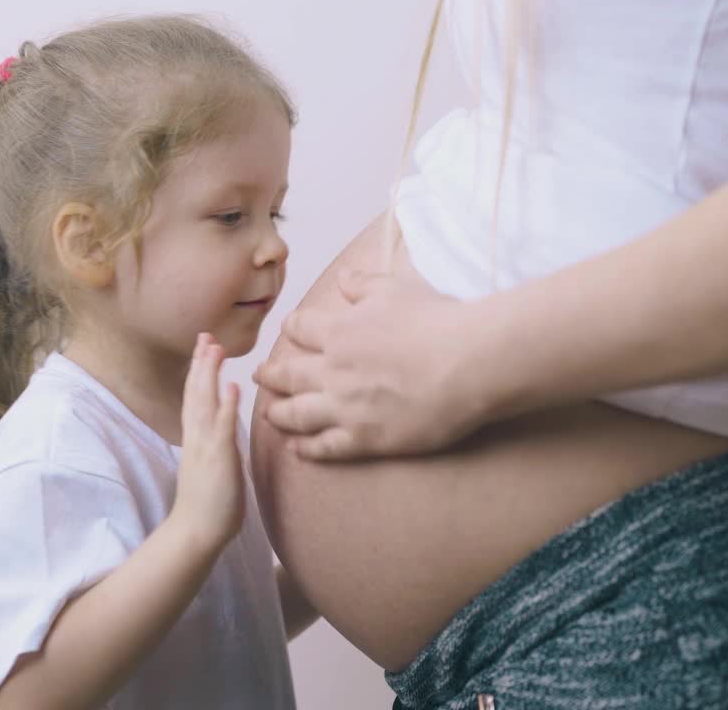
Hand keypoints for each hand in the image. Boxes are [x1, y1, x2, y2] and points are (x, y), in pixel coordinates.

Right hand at [173, 333, 244, 548]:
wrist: (195, 533)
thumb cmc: (208, 505)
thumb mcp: (214, 467)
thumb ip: (218, 445)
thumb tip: (226, 429)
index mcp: (196, 439)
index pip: (195, 398)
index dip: (198, 372)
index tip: (204, 348)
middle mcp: (197, 438)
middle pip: (195, 392)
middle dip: (201, 363)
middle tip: (206, 335)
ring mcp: (205, 446)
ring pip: (204, 402)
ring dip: (209, 374)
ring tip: (214, 348)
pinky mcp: (218, 459)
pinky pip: (221, 427)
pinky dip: (225, 405)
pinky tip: (232, 386)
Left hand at [253, 270, 483, 461]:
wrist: (468, 364)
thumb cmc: (437, 321)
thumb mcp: (396, 289)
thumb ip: (363, 284)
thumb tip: (343, 278)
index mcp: (339, 331)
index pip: (300, 328)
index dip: (293, 328)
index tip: (290, 330)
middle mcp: (333, 371)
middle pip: (288, 375)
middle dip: (270, 375)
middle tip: (259, 376)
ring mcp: (346, 408)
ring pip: (297, 414)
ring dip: (279, 414)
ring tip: (271, 414)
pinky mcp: (365, 438)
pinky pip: (325, 447)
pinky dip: (307, 448)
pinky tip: (298, 449)